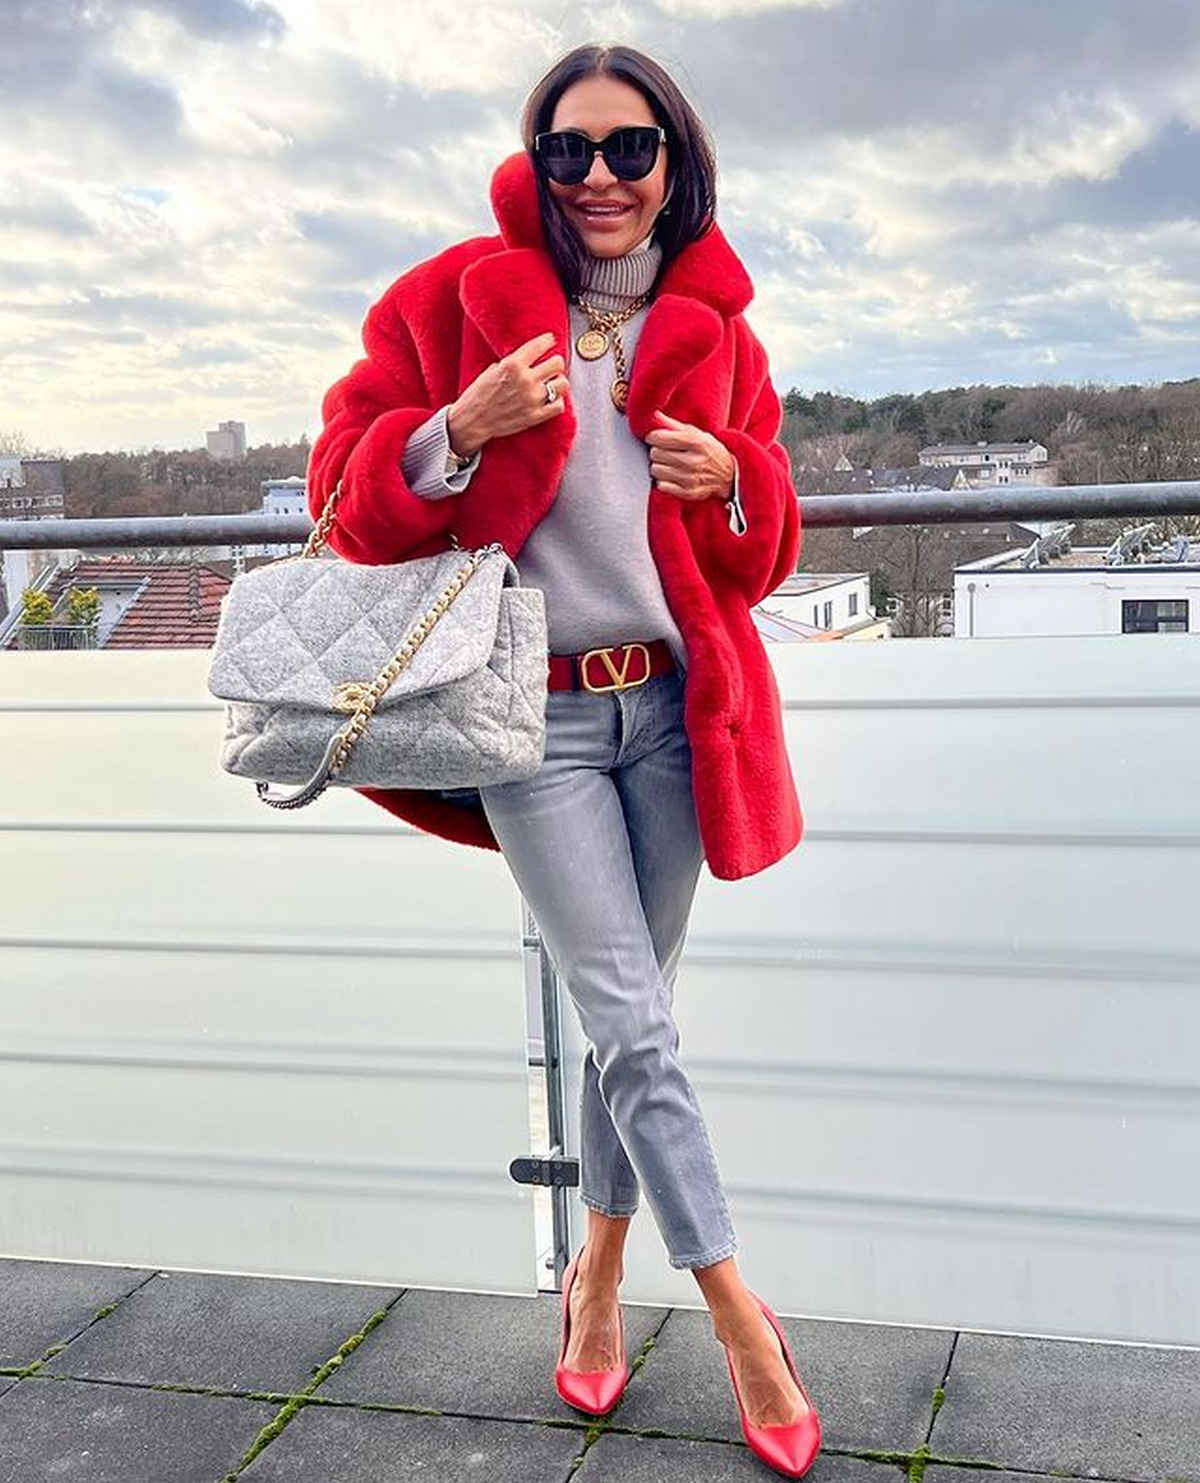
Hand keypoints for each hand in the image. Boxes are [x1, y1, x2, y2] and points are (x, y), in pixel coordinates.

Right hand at [447, 331, 568, 456]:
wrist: (473, 421)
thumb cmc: (478, 395)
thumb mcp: (492, 370)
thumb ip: (512, 363)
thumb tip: (527, 359)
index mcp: (513, 365)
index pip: (540, 345)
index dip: (548, 341)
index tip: (550, 340)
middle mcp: (525, 380)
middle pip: (557, 363)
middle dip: (555, 363)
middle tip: (550, 366)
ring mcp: (533, 399)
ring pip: (563, 384)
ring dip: (558, 382)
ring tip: (551, 384)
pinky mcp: (536, 416)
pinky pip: (559, 405)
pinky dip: (556, 401)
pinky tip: (549, 400)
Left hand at [646, 410, 735, 500]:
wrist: (729, 475)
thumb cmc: (709, 451)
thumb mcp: (696, 433)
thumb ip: (673, 425)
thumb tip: (655, 415)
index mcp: (696, 441)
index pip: (658, 438)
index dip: (654, 437)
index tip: (658, 439)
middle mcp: (694, 460)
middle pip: (655, 454)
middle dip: (657, 452)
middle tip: (666, 453)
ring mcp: (691, 478)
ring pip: (655, 470)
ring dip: (659, 467)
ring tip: (669, 465)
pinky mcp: (688, 493)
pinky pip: (661, 486)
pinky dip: (664, 481)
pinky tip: (672, 477)